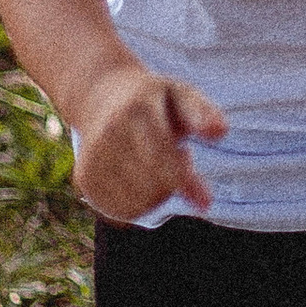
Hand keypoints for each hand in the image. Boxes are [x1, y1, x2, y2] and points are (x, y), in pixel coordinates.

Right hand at [70, 62, 225, 219]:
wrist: (101, 97)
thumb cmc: (153, 100)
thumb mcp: (181, 94)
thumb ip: (202, 112)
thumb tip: (221, 131)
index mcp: (136, 108)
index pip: (161, 154)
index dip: (185, 180)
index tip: (206, 202)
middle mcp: (108, 132)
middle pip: (152, 184)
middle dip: (175, 182)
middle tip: (179, 157)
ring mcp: (92, 157)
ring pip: (137, 202)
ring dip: (158, 194)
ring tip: (157, 166)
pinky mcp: (83, 178)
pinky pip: (120, 212)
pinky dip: (139, 205)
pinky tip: (141, 181)